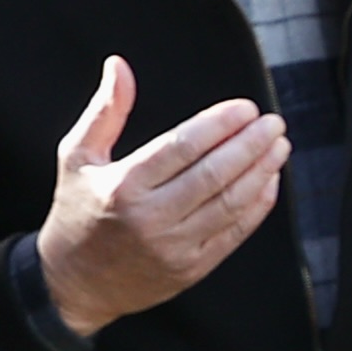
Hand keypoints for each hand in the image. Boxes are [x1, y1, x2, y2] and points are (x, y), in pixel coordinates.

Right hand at [33, 58, 289, 332]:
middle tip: (273, 123)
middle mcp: (150, 218)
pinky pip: (233, 233)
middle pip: (214, 174)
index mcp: (123, 186)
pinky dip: (257, 206)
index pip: (183, 147)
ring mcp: (173, 247)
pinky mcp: (190, 269)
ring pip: (230, 204)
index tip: (246, 108)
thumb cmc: (76, 213)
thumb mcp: (76, 158)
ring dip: (262, 172)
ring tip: (278, 146)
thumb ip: (104, 111)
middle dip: (251, 144)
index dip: (220, 124)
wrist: (73, 284)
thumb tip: (120, 65)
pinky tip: (268, 182)